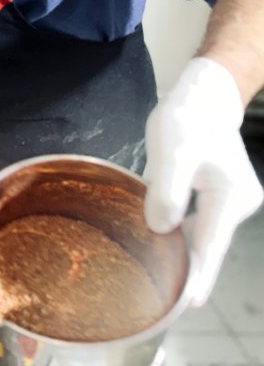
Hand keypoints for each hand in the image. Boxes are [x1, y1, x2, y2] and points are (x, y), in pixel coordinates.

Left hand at [144, 57, 263, 306]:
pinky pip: (200, 223)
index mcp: (230, 196)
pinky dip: (184, 235)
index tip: (187, 302)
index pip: (211, 244)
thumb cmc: (186, 120)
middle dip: (191, 270)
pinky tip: (164, 246)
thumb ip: (167, 189)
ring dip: (185, 253)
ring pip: (204, 235)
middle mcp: (238, 203)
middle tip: (168, 300)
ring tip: (162, 280)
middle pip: (209, 244)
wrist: (203, 97)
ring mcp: (231, 200)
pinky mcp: (219, 195)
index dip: (198, 275)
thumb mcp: (172, 150)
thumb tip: (161, 228)